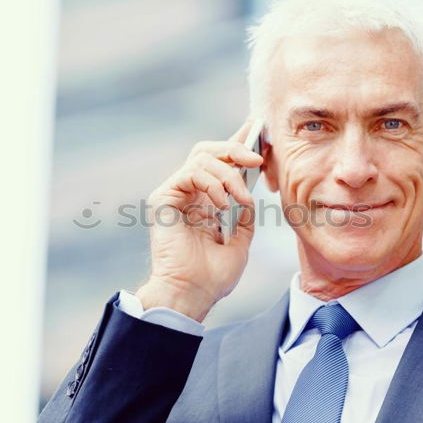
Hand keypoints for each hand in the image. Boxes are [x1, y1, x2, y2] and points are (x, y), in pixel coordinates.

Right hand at [135, 120, 262, 321]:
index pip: (219, 163)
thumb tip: (250, 193)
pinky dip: (212, 184)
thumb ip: (244, 216)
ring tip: (241, 198)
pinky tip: (222, 205)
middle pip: (208, 151)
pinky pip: (190, 173)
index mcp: (204, 202)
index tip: (258, 129)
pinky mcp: (163, 198)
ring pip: (202, 157)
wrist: (193, 294)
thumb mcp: (241, 242)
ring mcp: (175, 194)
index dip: (237, 143)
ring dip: (229, 174)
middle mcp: (188, 194)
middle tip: (257, 158)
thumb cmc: (213, 276)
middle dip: (235, 148)